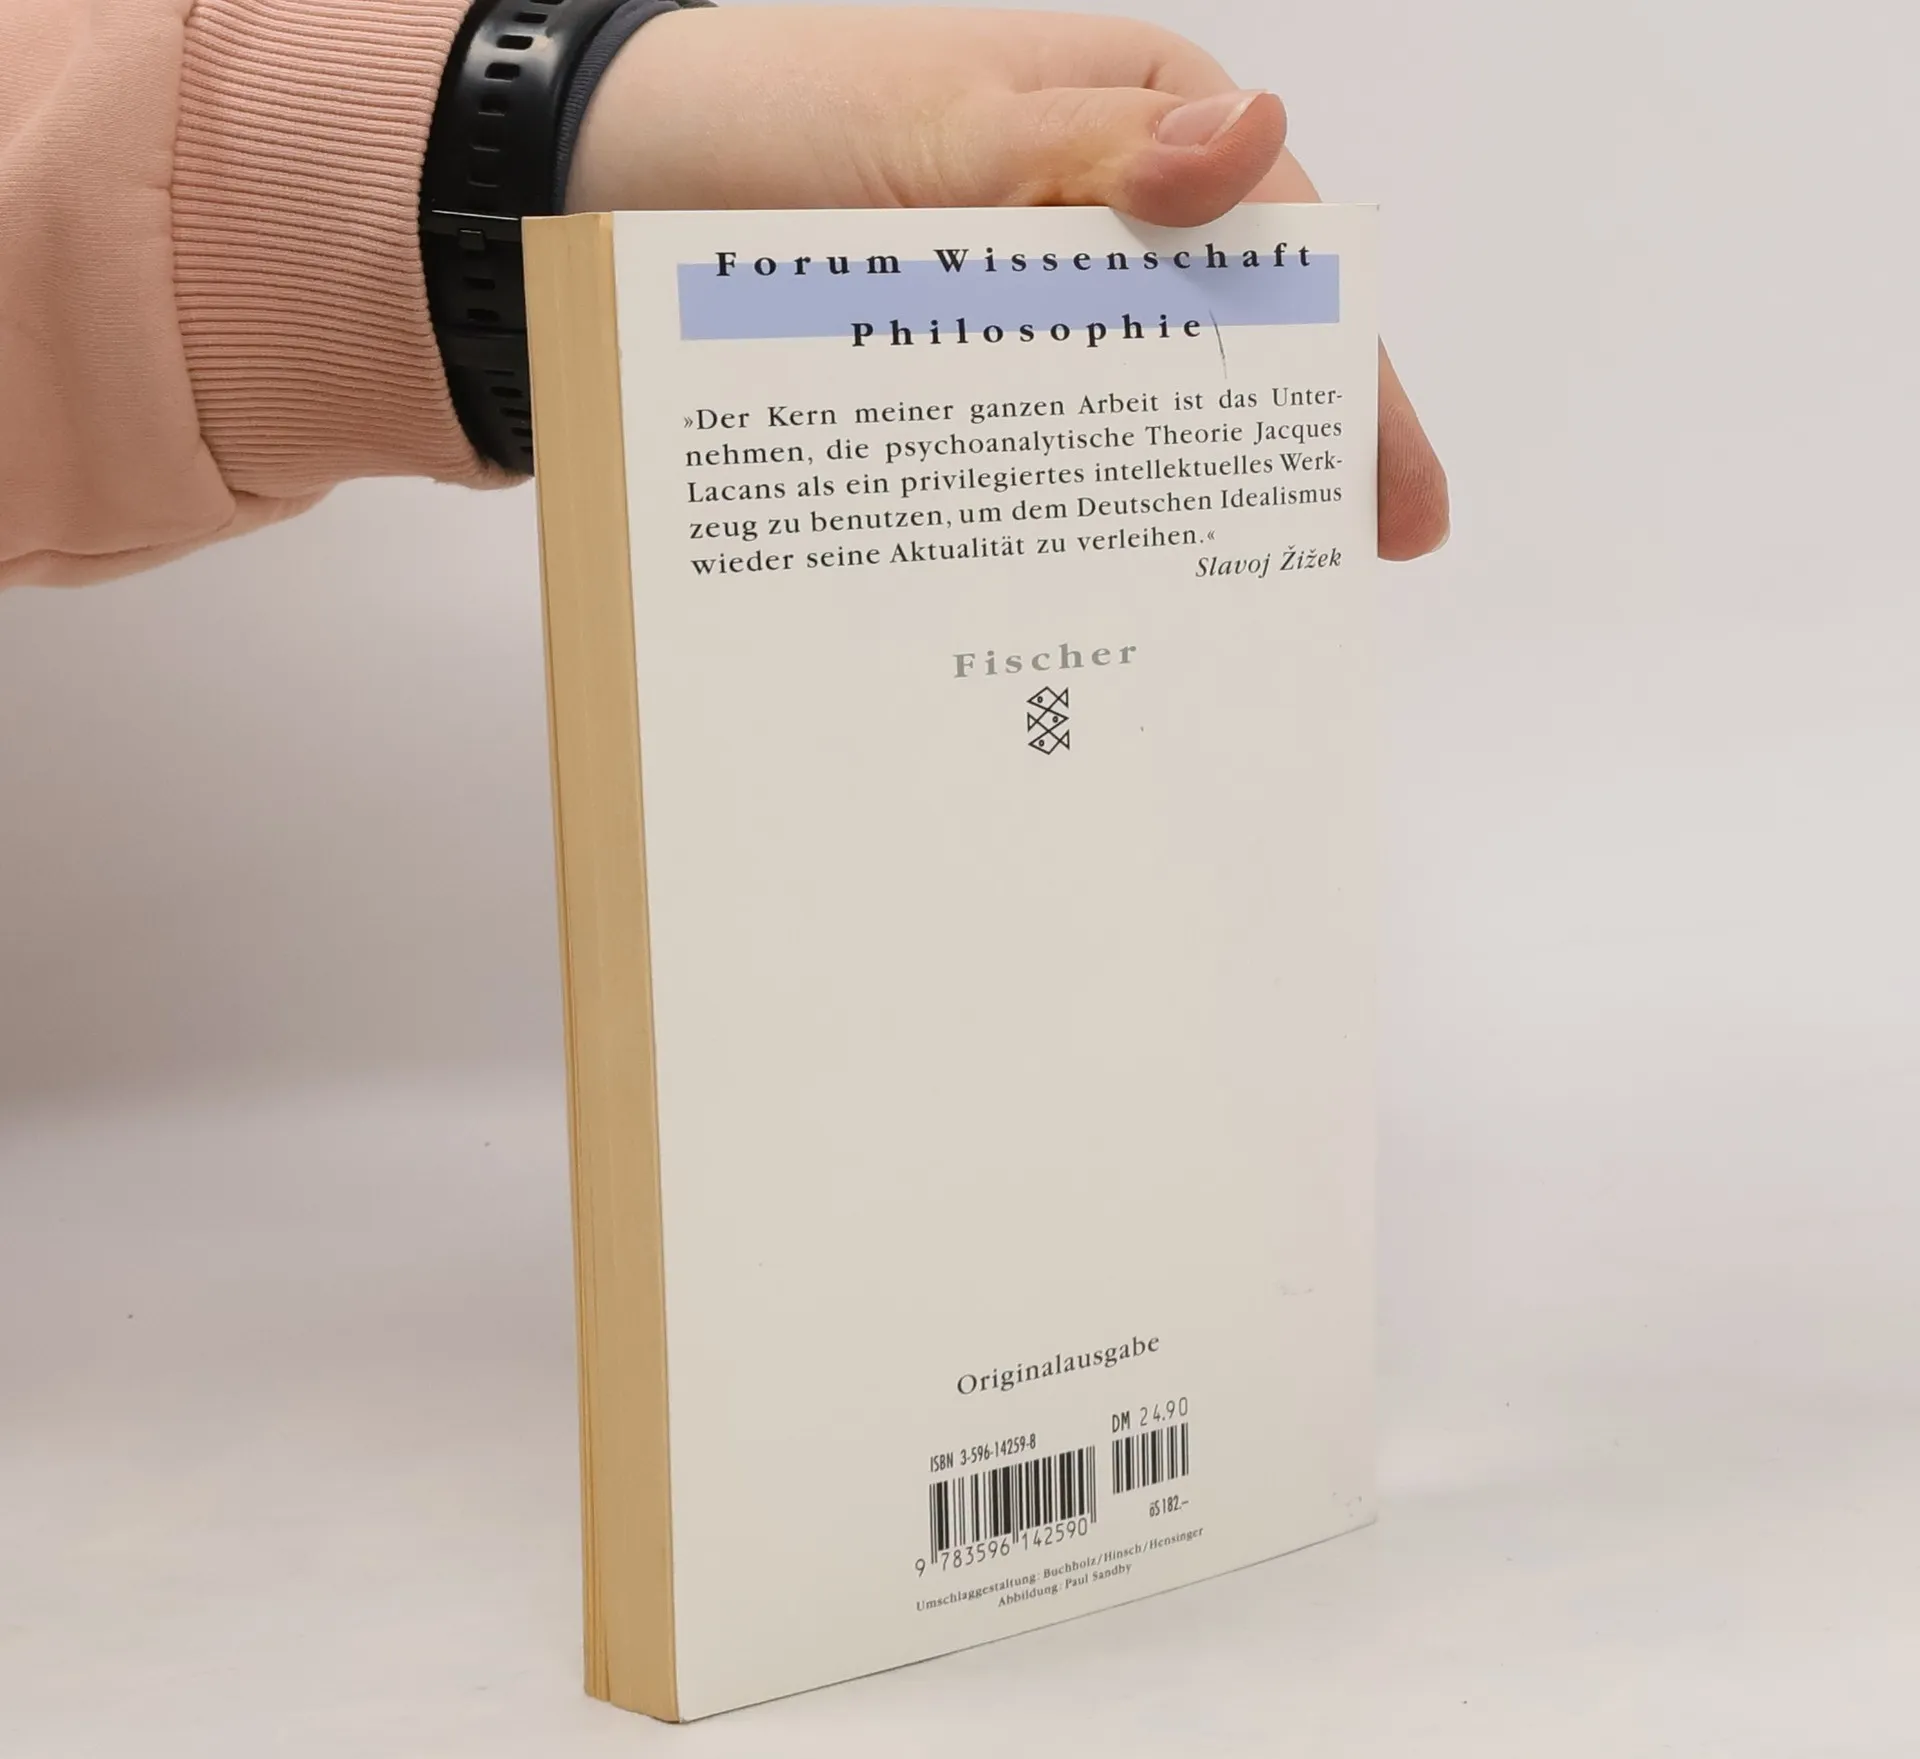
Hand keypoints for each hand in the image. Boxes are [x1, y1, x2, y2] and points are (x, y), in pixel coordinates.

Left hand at [569, 6, 1447, 558]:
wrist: (602, 179)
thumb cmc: (776, 117)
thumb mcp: (946, 130)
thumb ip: (1093, 154)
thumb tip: (1253, 141)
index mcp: (1136, 120)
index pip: (1281, 255)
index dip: (1345, 379)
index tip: (1391, 502)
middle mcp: (1096, 212)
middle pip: (1218, 345)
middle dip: (1270, 459)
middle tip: (1315, 587)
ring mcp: (1024, 296)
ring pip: (1126, 405)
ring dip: (1163, 499)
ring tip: (1217, 613)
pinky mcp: (953, 362)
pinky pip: (1030, 437)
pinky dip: (1059, 503)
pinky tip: (1088, 576)